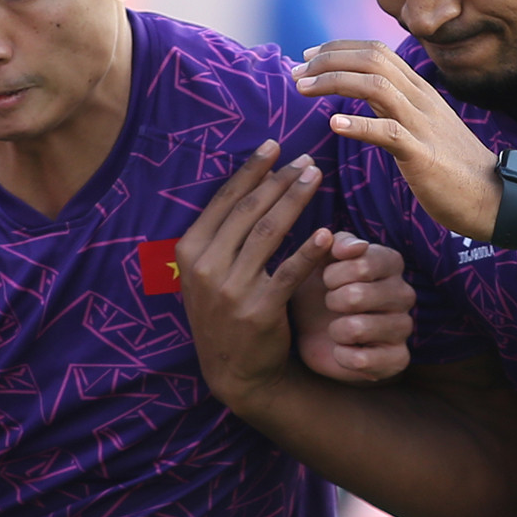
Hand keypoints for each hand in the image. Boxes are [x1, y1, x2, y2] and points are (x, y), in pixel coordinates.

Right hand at [177, 141, 332, 411]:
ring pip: (270, 232)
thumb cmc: (225, 312)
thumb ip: (220, 234)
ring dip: (296, 199)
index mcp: (189, 251)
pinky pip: (288, 272)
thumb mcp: (206, 273)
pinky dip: (308, 251)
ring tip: (316, 176)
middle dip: (280, 179)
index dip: (252, 170)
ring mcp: (231, 289)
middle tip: (306, 158)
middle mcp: (206, 267)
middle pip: (249, 210)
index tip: (274, 145)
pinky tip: (327, 232)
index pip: (225, 200)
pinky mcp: (259, 310)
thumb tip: (250, 184)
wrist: (234, 371)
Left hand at [292, 41, 501, 240]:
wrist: (497, 198)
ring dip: (333, 81)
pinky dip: (359, 124)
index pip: (377, 51)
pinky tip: (334, 124)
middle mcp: (421, 100)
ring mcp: (423, 125)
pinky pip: (388, 131)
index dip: (339, 48)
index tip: (308, 57)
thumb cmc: (457, 170)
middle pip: (371, 59)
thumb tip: (363, 99)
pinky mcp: (423, 155)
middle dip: (328, 59)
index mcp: (420, 92)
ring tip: (303, 89)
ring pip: (375, 85)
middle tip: (296, 72)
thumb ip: (396, 110)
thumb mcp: (424, 129)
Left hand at [294, 232, 414, 383]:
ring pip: (359, 328)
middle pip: (358, 296)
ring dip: (336, 330)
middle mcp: (404, 294)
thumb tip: (355, 246)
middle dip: (332, 301)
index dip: (334, 274)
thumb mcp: (320, 259)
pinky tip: (342, 350)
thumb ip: (337, 243)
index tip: (326, 279)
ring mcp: (403, 327)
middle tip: (331, 305)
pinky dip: (342, 356)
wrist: (311, 330)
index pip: (363, 263)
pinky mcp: (398, 359)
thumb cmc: (319, 288)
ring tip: (336, 329)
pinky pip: (363, 360)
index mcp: (391, 263)